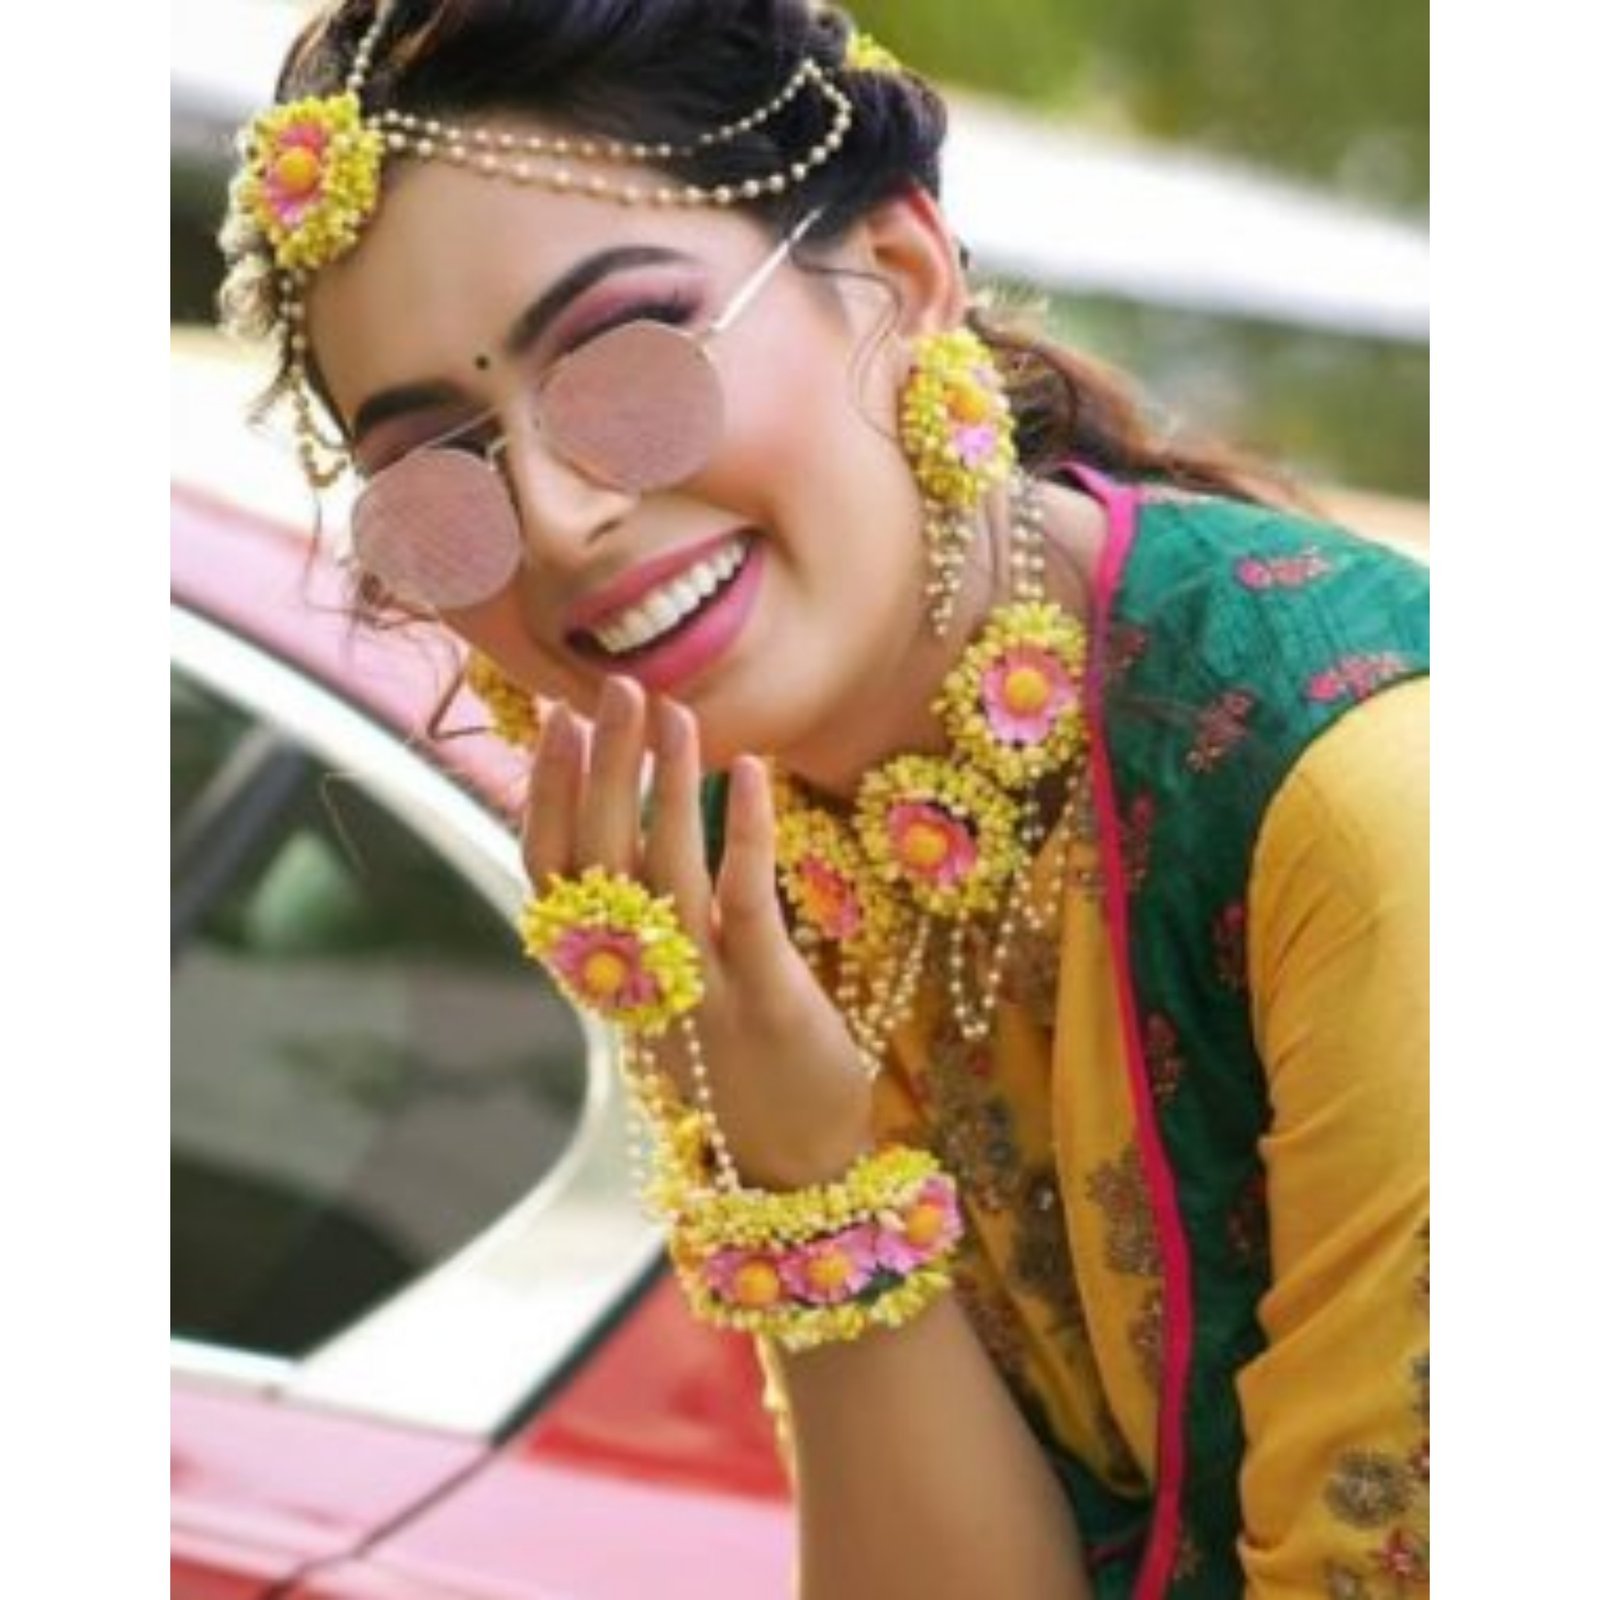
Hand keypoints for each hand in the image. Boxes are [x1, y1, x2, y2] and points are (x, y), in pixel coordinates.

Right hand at [521, 674, 876, 1191]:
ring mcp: (698, 992)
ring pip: (665, 871)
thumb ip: (643, 931)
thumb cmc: (735, 1072)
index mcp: (611, 978)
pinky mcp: (765, 999)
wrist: (793, 1175)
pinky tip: (750, 769)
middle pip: (600, 858)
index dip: (545, 795)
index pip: (553, 875)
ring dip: (666, 783)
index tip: (553, 721)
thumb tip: (628, 838)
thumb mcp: (670, 1002)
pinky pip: (745, 902)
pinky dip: (743, 831)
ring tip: (672, 710)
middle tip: (614, 687)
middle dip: (602, 766)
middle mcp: (640, 982)